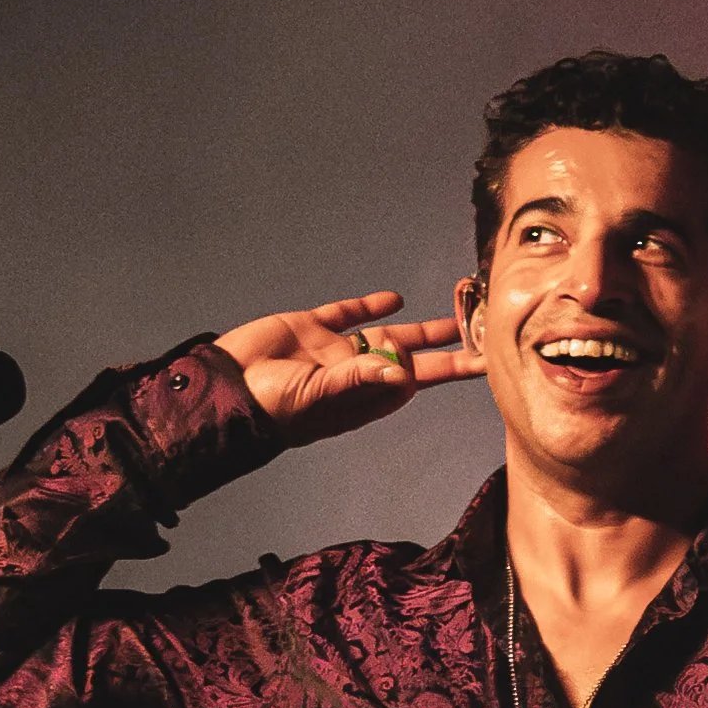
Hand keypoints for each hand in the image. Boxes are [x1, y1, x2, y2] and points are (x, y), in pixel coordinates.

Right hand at [214, 293, 476, 447]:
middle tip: (484, 339)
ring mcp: (333, 350)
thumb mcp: (316, 397)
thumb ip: (356, 380)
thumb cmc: (269, 407)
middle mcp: (353, 375)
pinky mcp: (311, 327)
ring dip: (419, 329)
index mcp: (360, 399)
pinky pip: (347, 315)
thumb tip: (400, 370)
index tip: (477, 358)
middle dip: (447, 351)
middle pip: (411, 361)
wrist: (223, 387)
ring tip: (455, 318)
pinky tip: (394, 300)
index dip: (445, 371)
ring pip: (386, 335)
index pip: (412, 384)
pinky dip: (370, 307)